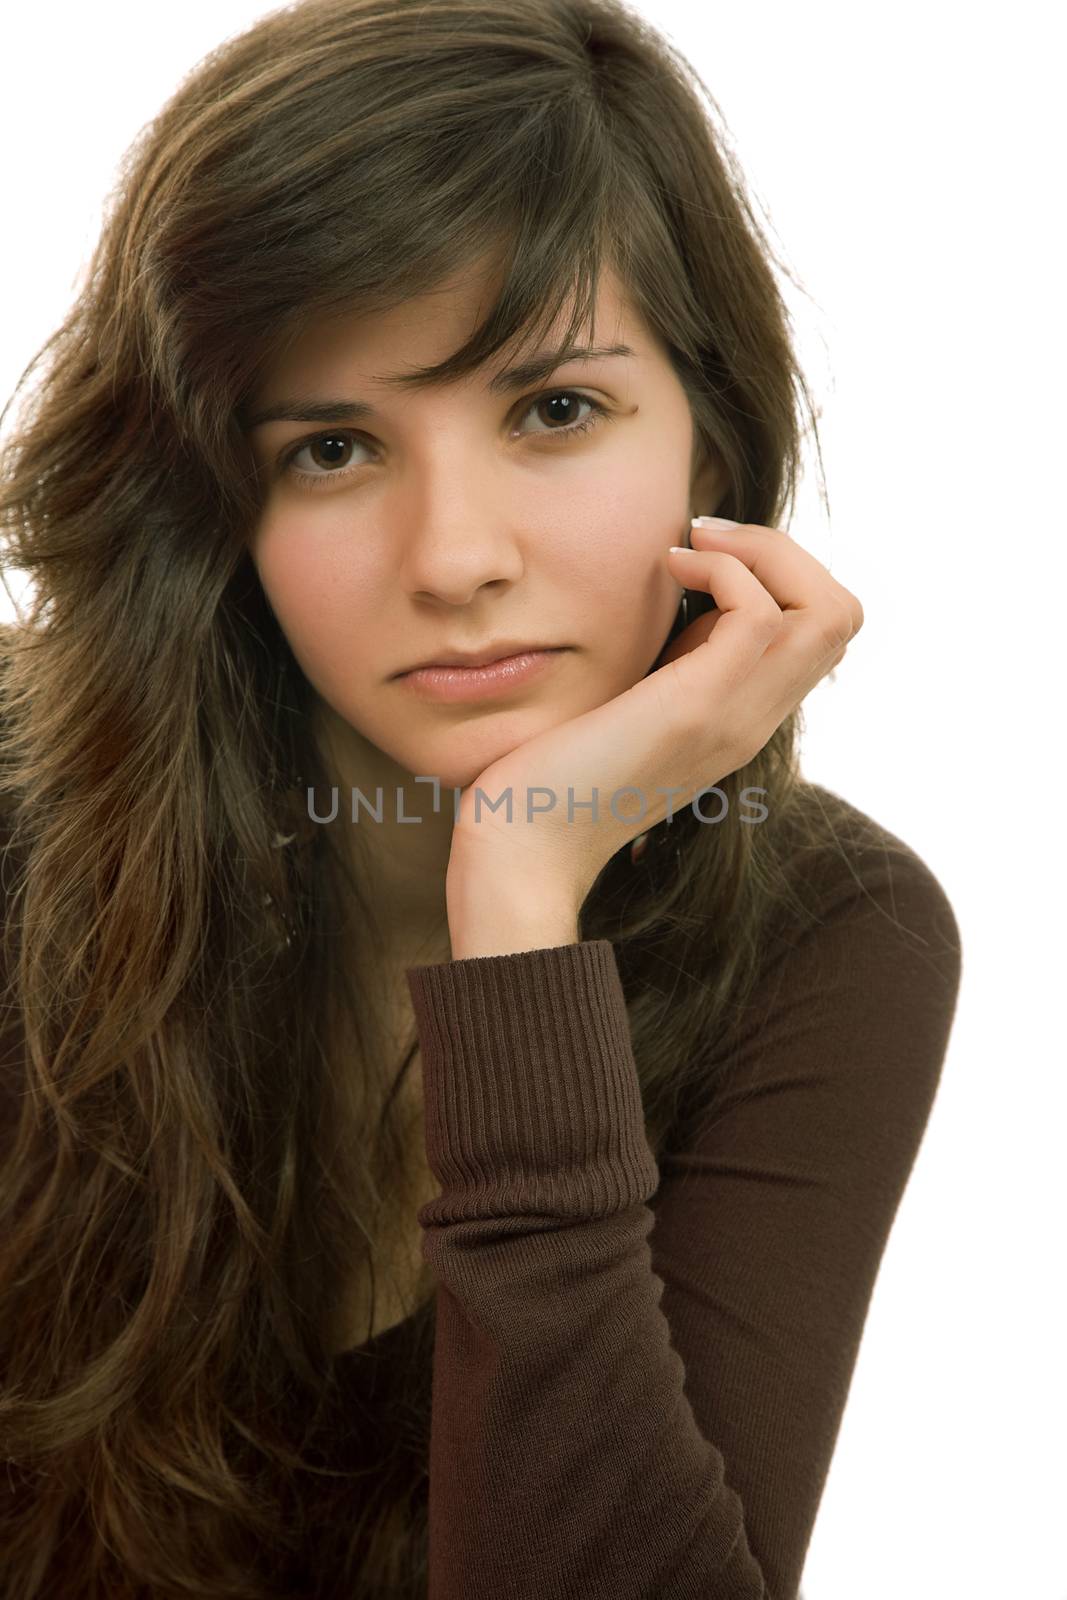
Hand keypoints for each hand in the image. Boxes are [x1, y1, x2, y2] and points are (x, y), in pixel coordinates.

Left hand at [446, 519, 863, 911]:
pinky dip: (724, 568)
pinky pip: (759, 613)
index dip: (782, 577)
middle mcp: (754, 720)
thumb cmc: (554, 774)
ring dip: (764, 552)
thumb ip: (671, 665)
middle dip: (786, 552)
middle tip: (706, 539)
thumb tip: (684, 600)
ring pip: (827, 610)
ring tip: (692, 546)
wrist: (524, 845)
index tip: (707, 557)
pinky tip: (667, 568)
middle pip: (842, 615)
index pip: (821, 635)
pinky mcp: (695, 709)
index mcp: (742, 718)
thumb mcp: (632, 704)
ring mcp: (734, 717)